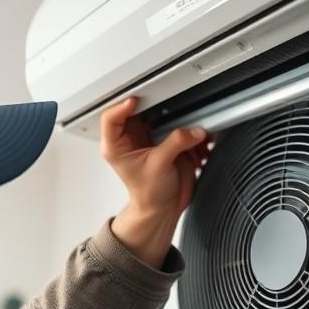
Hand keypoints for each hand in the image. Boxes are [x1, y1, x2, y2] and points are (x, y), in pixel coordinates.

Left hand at [100, 97, 210, 220]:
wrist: (164, 208)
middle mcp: (131, 138)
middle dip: (158, 107)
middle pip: (140, 111)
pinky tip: (197, 142)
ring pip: (161, 116)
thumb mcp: (159, 166)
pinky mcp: (166, 140)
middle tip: (171, 104)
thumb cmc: (149, 194)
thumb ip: (176, 143)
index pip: (111, 118)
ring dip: (178, 121)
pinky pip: (177, 127)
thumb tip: (193, 130)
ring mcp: (149, 137)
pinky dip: (188, 132)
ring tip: (191, 130)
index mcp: (117, 145)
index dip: (122, 106)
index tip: (135, 100)